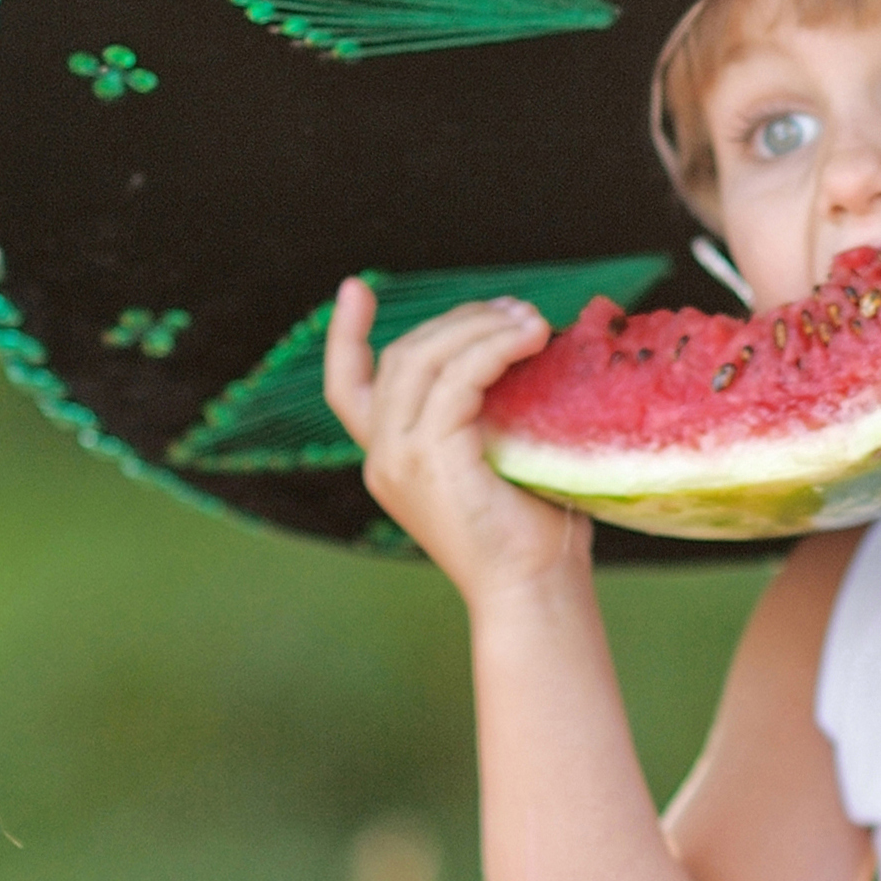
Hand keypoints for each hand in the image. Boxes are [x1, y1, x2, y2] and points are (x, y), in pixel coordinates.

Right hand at [320, 281, 582, 602]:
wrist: (534, 591)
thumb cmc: (533, 533)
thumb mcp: (497, 462)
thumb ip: (485, 414)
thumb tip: (522, 343)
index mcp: (391, 461)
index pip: (347, 389)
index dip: (345, 337)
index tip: (355, 288)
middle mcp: (384, 457)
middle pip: (402, 358)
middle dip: (458, 322)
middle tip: (516, 311)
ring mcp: (400, 457)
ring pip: (425, 359)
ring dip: (481, 327)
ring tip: (531, 321)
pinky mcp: (430, 456)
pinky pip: (458, 377)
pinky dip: (494, 348)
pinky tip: (530, 340)